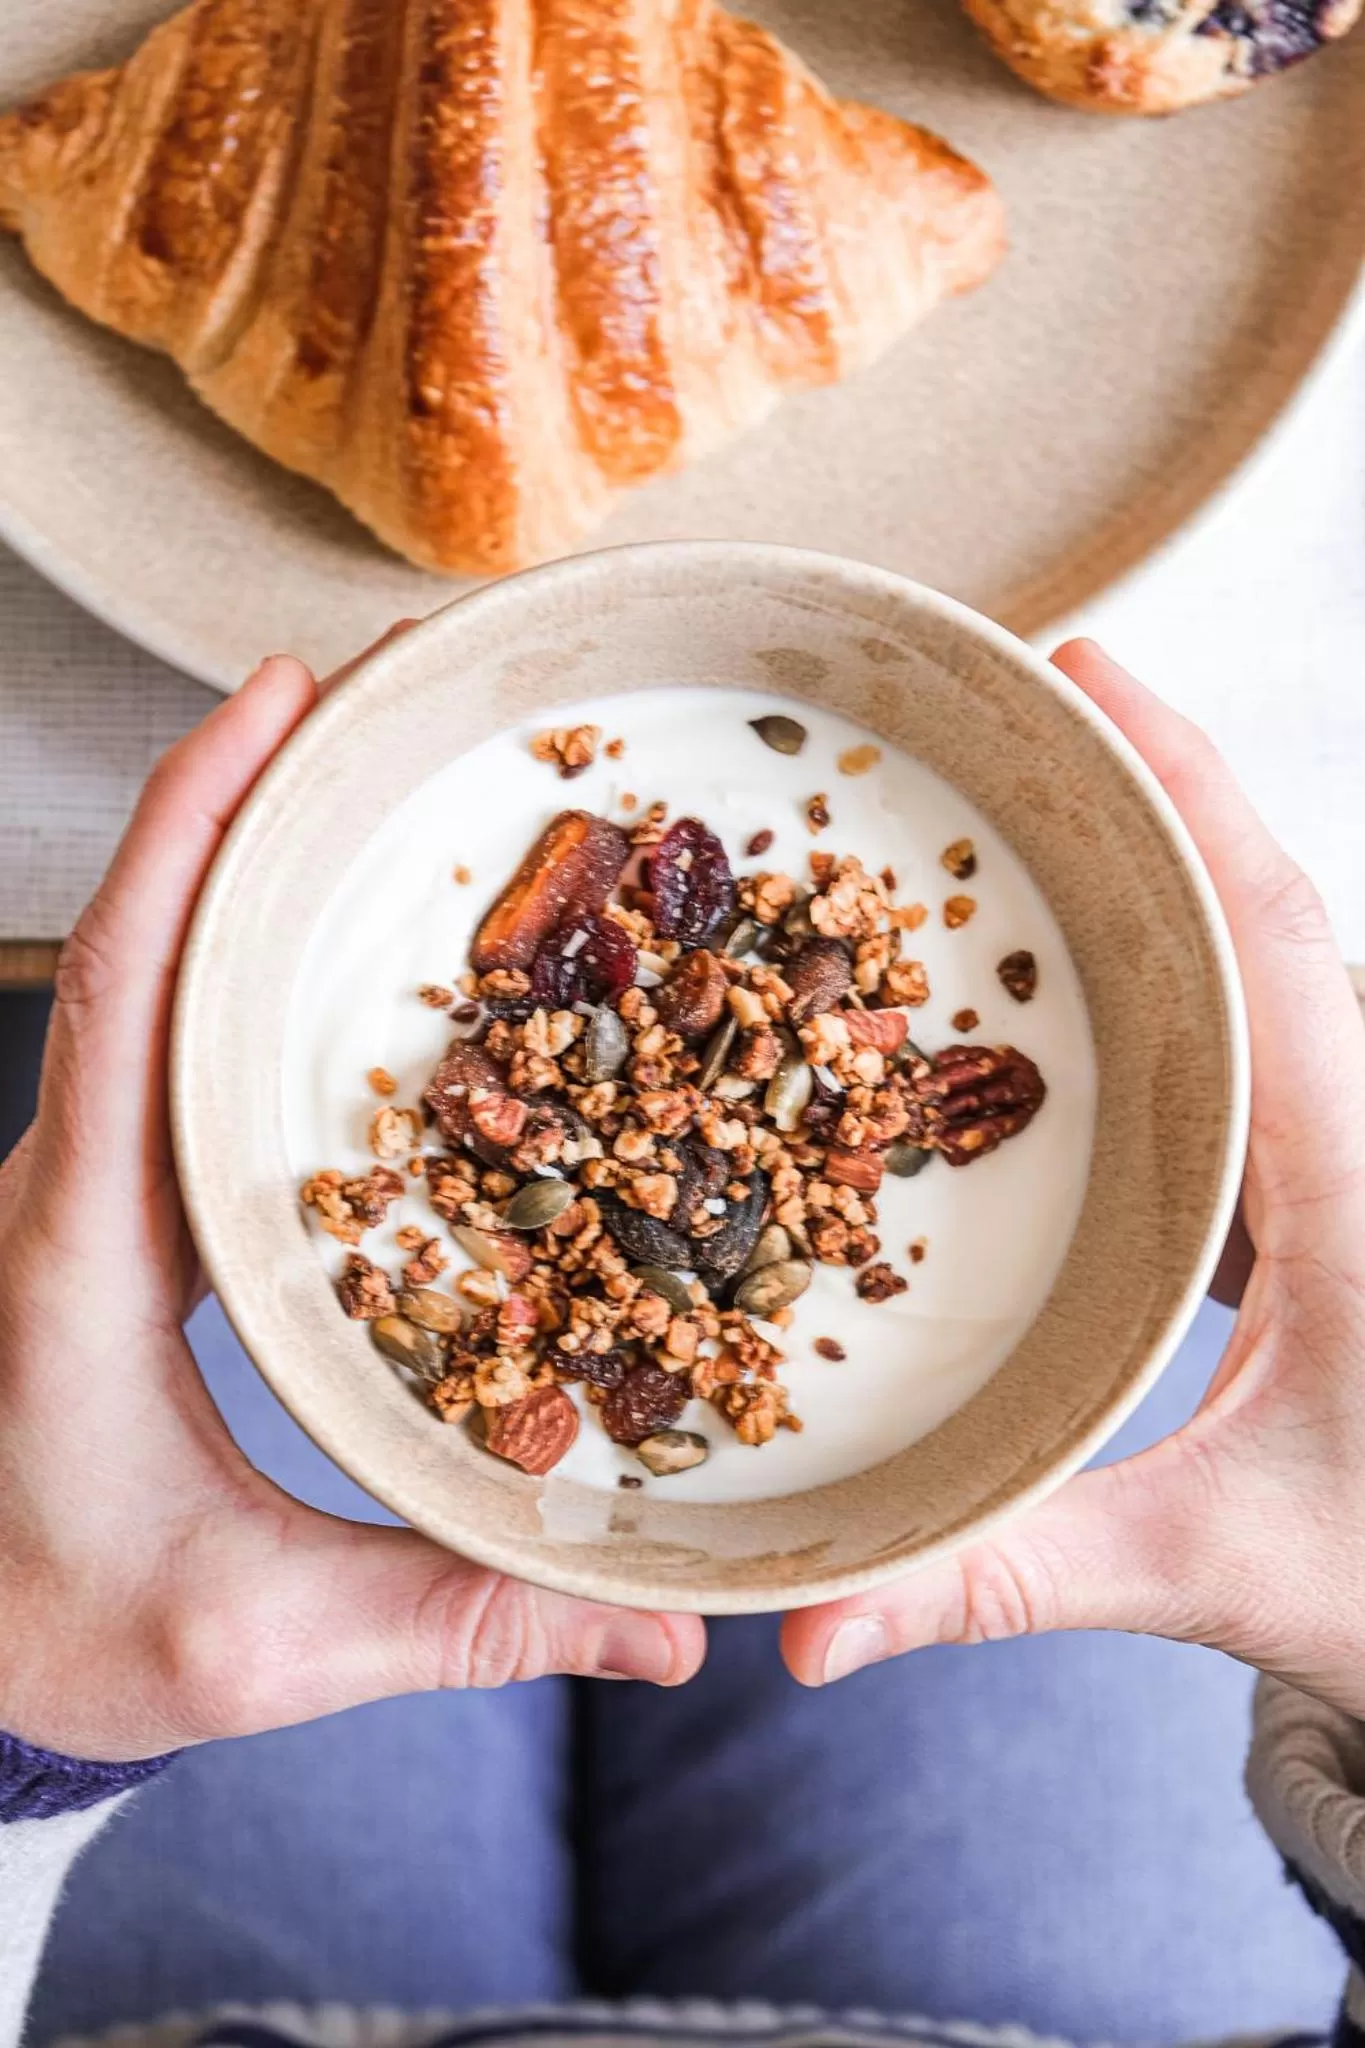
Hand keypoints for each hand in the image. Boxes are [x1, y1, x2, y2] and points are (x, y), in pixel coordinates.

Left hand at [0, 652, 703, 1763]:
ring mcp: (98, 1182)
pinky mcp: (132, 1203)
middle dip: (248, 793)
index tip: (271, 704)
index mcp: (82, 1250)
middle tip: (376, 694)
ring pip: (161, 978)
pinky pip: (182, 1041)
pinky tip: (354, 936)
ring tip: (380, 774)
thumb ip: (461, 1613)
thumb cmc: (68, 1631)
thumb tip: (664, 1622)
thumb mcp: (260, 1639)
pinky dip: (252, 953)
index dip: (188, 834)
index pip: (119, 998)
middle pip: (149, 940)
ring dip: (251, 859)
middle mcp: (78, 1181)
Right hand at [784, 641, 1364, 1710]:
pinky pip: (1263, 1041)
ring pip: (1271, 969)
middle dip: (1158, 790)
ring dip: (1172, 875)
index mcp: (1354, 1180)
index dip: (1180, 787)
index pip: (1265, 935)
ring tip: (1048, 807)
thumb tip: (810, 1628)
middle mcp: (1363, 1133)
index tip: (1088, 668)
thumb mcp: (1211, 1574)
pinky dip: (1182, 977)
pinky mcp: (1337, 1190)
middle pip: (1264, 912)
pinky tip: (1094, 992)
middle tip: (1033, 693)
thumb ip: (1002, 1581)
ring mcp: (1355, 1152)